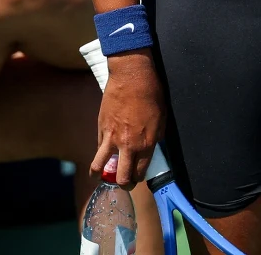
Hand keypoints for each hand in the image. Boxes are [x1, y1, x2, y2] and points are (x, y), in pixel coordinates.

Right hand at [91, 50, 163, 188]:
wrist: (131, 76)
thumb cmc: (151, 93)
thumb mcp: (162, 117)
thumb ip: (157, 136)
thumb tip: (153, 145)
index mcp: (147, 144)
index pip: (140, 172)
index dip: (139, 178)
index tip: (138, 177)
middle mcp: (128, 145)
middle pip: (122, 177)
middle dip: (124, 184)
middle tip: (124, 183)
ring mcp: (112, 138)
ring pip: (99, 167)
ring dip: (99, 175)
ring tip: (100, 176)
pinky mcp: (101, 128)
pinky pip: (98, 147)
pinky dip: (99, 153)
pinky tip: (102, 153)